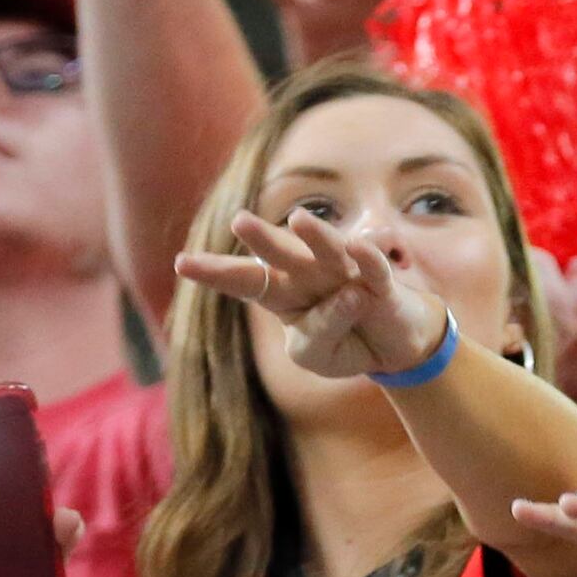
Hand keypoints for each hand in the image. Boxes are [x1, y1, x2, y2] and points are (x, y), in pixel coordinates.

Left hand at [174, 208, 452, 381]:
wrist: (393, 348)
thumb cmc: (345, 343)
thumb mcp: (315, 357)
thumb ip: (317, 333)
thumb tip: (349, 295)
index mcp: (283, 295)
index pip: (245, 280)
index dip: (216, 272)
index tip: (183, 263)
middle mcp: (310, 277)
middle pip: (282, 255)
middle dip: (262, 239)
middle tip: (240, 221)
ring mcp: (346, 275)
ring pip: (327, 251)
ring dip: (316, 235)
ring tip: (300, 219)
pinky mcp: (381, 283)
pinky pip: (372, 268)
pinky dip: (367, 258)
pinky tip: (357, 247)